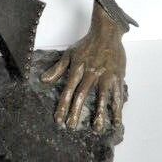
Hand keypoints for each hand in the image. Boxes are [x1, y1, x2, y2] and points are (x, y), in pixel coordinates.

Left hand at [41, 1, 125, 132]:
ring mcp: (105, 76)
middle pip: (82, 95)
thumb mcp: (70, 53)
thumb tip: (43, 80)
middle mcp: (91, 73)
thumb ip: (58, 68)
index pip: (68, 90)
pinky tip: (116, 121)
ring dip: (99, 113)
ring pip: (102, 97)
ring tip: (97, 129)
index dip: (63, 105)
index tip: (59, 120)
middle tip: (72, 127)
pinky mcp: (117, 77)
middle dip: (76, 112)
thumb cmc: (87, 43)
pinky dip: (117, 108)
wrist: (107, 32)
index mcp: (78, 68)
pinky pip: (117, 95)